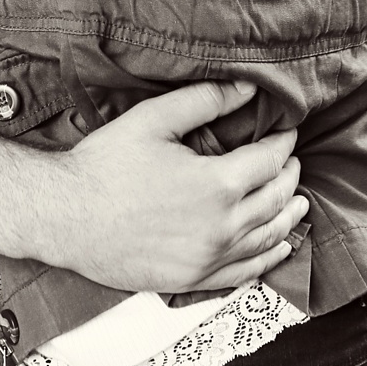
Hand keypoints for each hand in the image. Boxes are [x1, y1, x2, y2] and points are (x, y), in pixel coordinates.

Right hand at [46, 82, 305, 292]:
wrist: (68, 217)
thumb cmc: (107, 165)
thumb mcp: (154, 119)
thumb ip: (205, 100)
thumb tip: (246, 86)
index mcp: (218, 184)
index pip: (269, 161)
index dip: (282, 142)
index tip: (288, 130)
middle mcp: (222, 226)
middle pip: (275, 200)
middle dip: (289, 176)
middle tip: (292, 159)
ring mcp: (210, 258)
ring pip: (268, 238)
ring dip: (289, 217)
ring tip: (298, 201)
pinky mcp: (193, 279)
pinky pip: (246, 273)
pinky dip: (269, 257)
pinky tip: (277, 247)